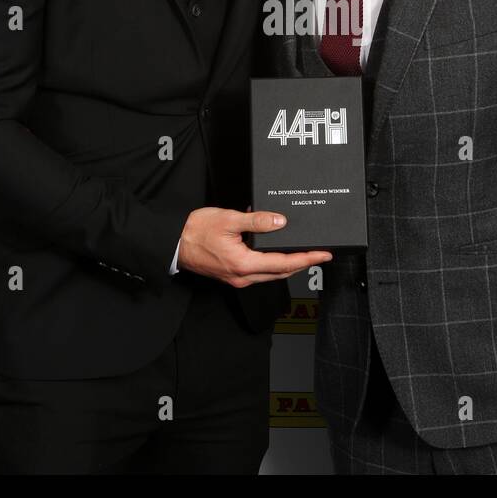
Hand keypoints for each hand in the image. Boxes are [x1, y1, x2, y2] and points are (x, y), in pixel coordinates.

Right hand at [176, 207, 331, 287]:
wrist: (173, 242)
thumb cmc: (195, 231)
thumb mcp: (229, 219)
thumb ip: (256, 221)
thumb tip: (280, 222)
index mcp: (244, 264)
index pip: (284, 263)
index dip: (307, 259)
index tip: (323, 255)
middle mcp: (242, 276)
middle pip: (281, 273)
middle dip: (302, 263)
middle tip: (320, 255)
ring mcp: (237, 278)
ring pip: (271, 274)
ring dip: (288, 265)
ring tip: (304, 254)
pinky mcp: (232, 274)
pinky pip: (259, 272)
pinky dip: (272, 263)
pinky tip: (275, 252)